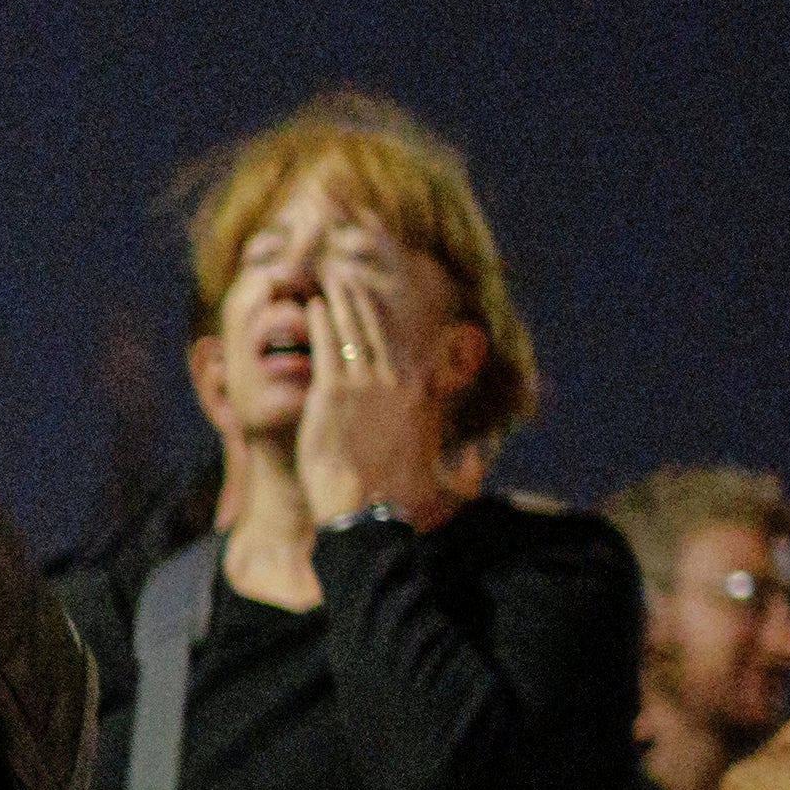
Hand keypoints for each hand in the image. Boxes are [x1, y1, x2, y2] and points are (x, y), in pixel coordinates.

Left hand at [286, 266, 463, 525]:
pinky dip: (319, 323)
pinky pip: (325, 346)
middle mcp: (396, 382)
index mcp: (420, 396)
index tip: (382, 301)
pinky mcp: (332, 393)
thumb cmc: (399, 500)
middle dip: (364, 299)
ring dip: (341, 301)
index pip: (408, 347)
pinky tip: (312, 305)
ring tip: (331, 280)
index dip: (391, 321)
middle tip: (351, 277)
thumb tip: (477, 447)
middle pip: (379, 329)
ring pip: (351, 331)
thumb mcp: (440, 476)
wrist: (367, 512)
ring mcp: (364, 385)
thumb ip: (462, 458)